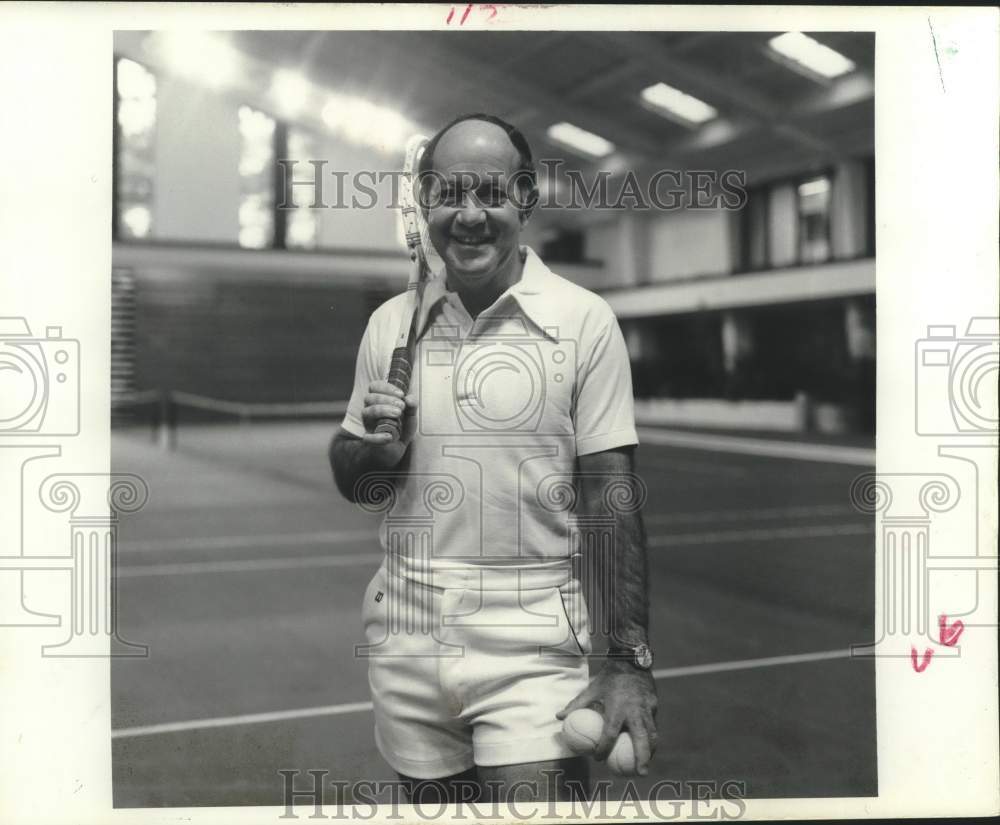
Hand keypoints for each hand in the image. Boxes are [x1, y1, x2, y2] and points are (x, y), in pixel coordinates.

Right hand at [360, 380, 416, 467]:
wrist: (392, 453)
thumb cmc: (400, 430)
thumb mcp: (410, 417)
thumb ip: (412, 406)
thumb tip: (409, 398)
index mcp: (378, 402)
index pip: (374, 387)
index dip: (386, 387)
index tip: (401, 394)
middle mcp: (370, 412)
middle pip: (369, 398)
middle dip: (386, 399)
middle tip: (401, 406)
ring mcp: (368, 426)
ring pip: (366, 413)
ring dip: (382, 411)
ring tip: (397, 414)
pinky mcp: (370, 441)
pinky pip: (369, 438)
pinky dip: (379, 437)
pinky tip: (389, 437)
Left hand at [557, 659, 658, 774]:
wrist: (631, 659)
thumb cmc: (609, 677)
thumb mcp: (591, 688)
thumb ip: (576, 704)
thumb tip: (559, 717)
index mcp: (617, 706)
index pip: (610, 733)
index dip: (604, 747)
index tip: (598, 758)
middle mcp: (634, 709)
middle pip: (640, 738)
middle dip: (642, 757)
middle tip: (640, 773)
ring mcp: (647, 708)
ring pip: (652, 734)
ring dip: (650, 751)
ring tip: (646, 765)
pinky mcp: (654, 705)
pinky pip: (653, 725)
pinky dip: (652, 738)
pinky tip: (648, 747)